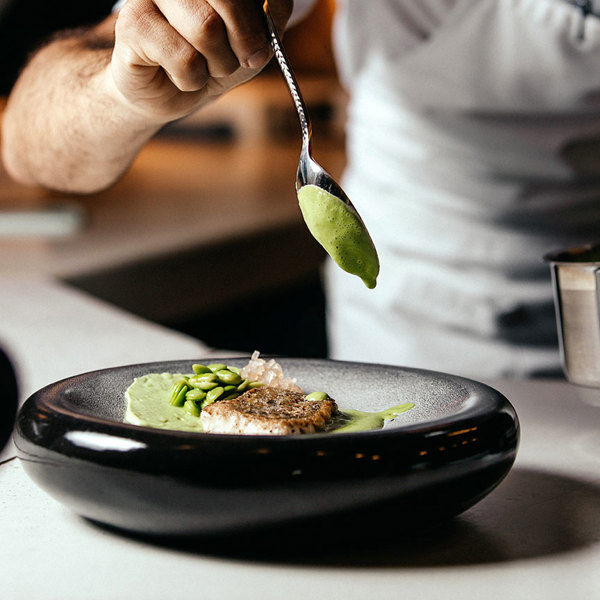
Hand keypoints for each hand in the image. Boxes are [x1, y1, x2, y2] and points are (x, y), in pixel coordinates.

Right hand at [110, 0, 291, 122]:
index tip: (256, 51)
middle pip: (227, 0)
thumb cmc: (210, 61)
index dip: (256, 23)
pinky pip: (184, 59)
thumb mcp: (252, 41)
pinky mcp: (132, 25)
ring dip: (215, 65)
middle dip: (241, 44)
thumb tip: (279, 0)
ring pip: (206, 29)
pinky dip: (191, 80)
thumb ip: (271, 15)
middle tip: (235, 62)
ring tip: (202, 68)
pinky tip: (178, 75)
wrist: (167, 92)